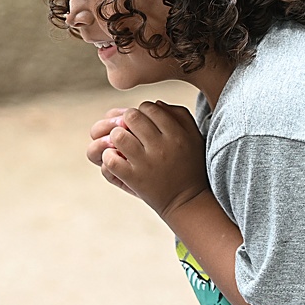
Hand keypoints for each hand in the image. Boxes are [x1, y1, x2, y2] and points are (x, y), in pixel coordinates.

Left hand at [88, 101, 208, 216]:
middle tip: (130, 129)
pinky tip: (117, 158)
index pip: (150, 107)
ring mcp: (146, 164)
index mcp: (176, 135)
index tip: (145, 120)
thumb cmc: (191, 166)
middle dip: (127, 120)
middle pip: (131, 117)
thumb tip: (156, 102)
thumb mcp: (194, 138)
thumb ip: (180, 115)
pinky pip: (111, 160)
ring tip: (122, 143)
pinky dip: (109, 157)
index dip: (143, 110)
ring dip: (116, 137)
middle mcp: (161, 147)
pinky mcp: (134, 179)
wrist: (188, 202)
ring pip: (118, 136)